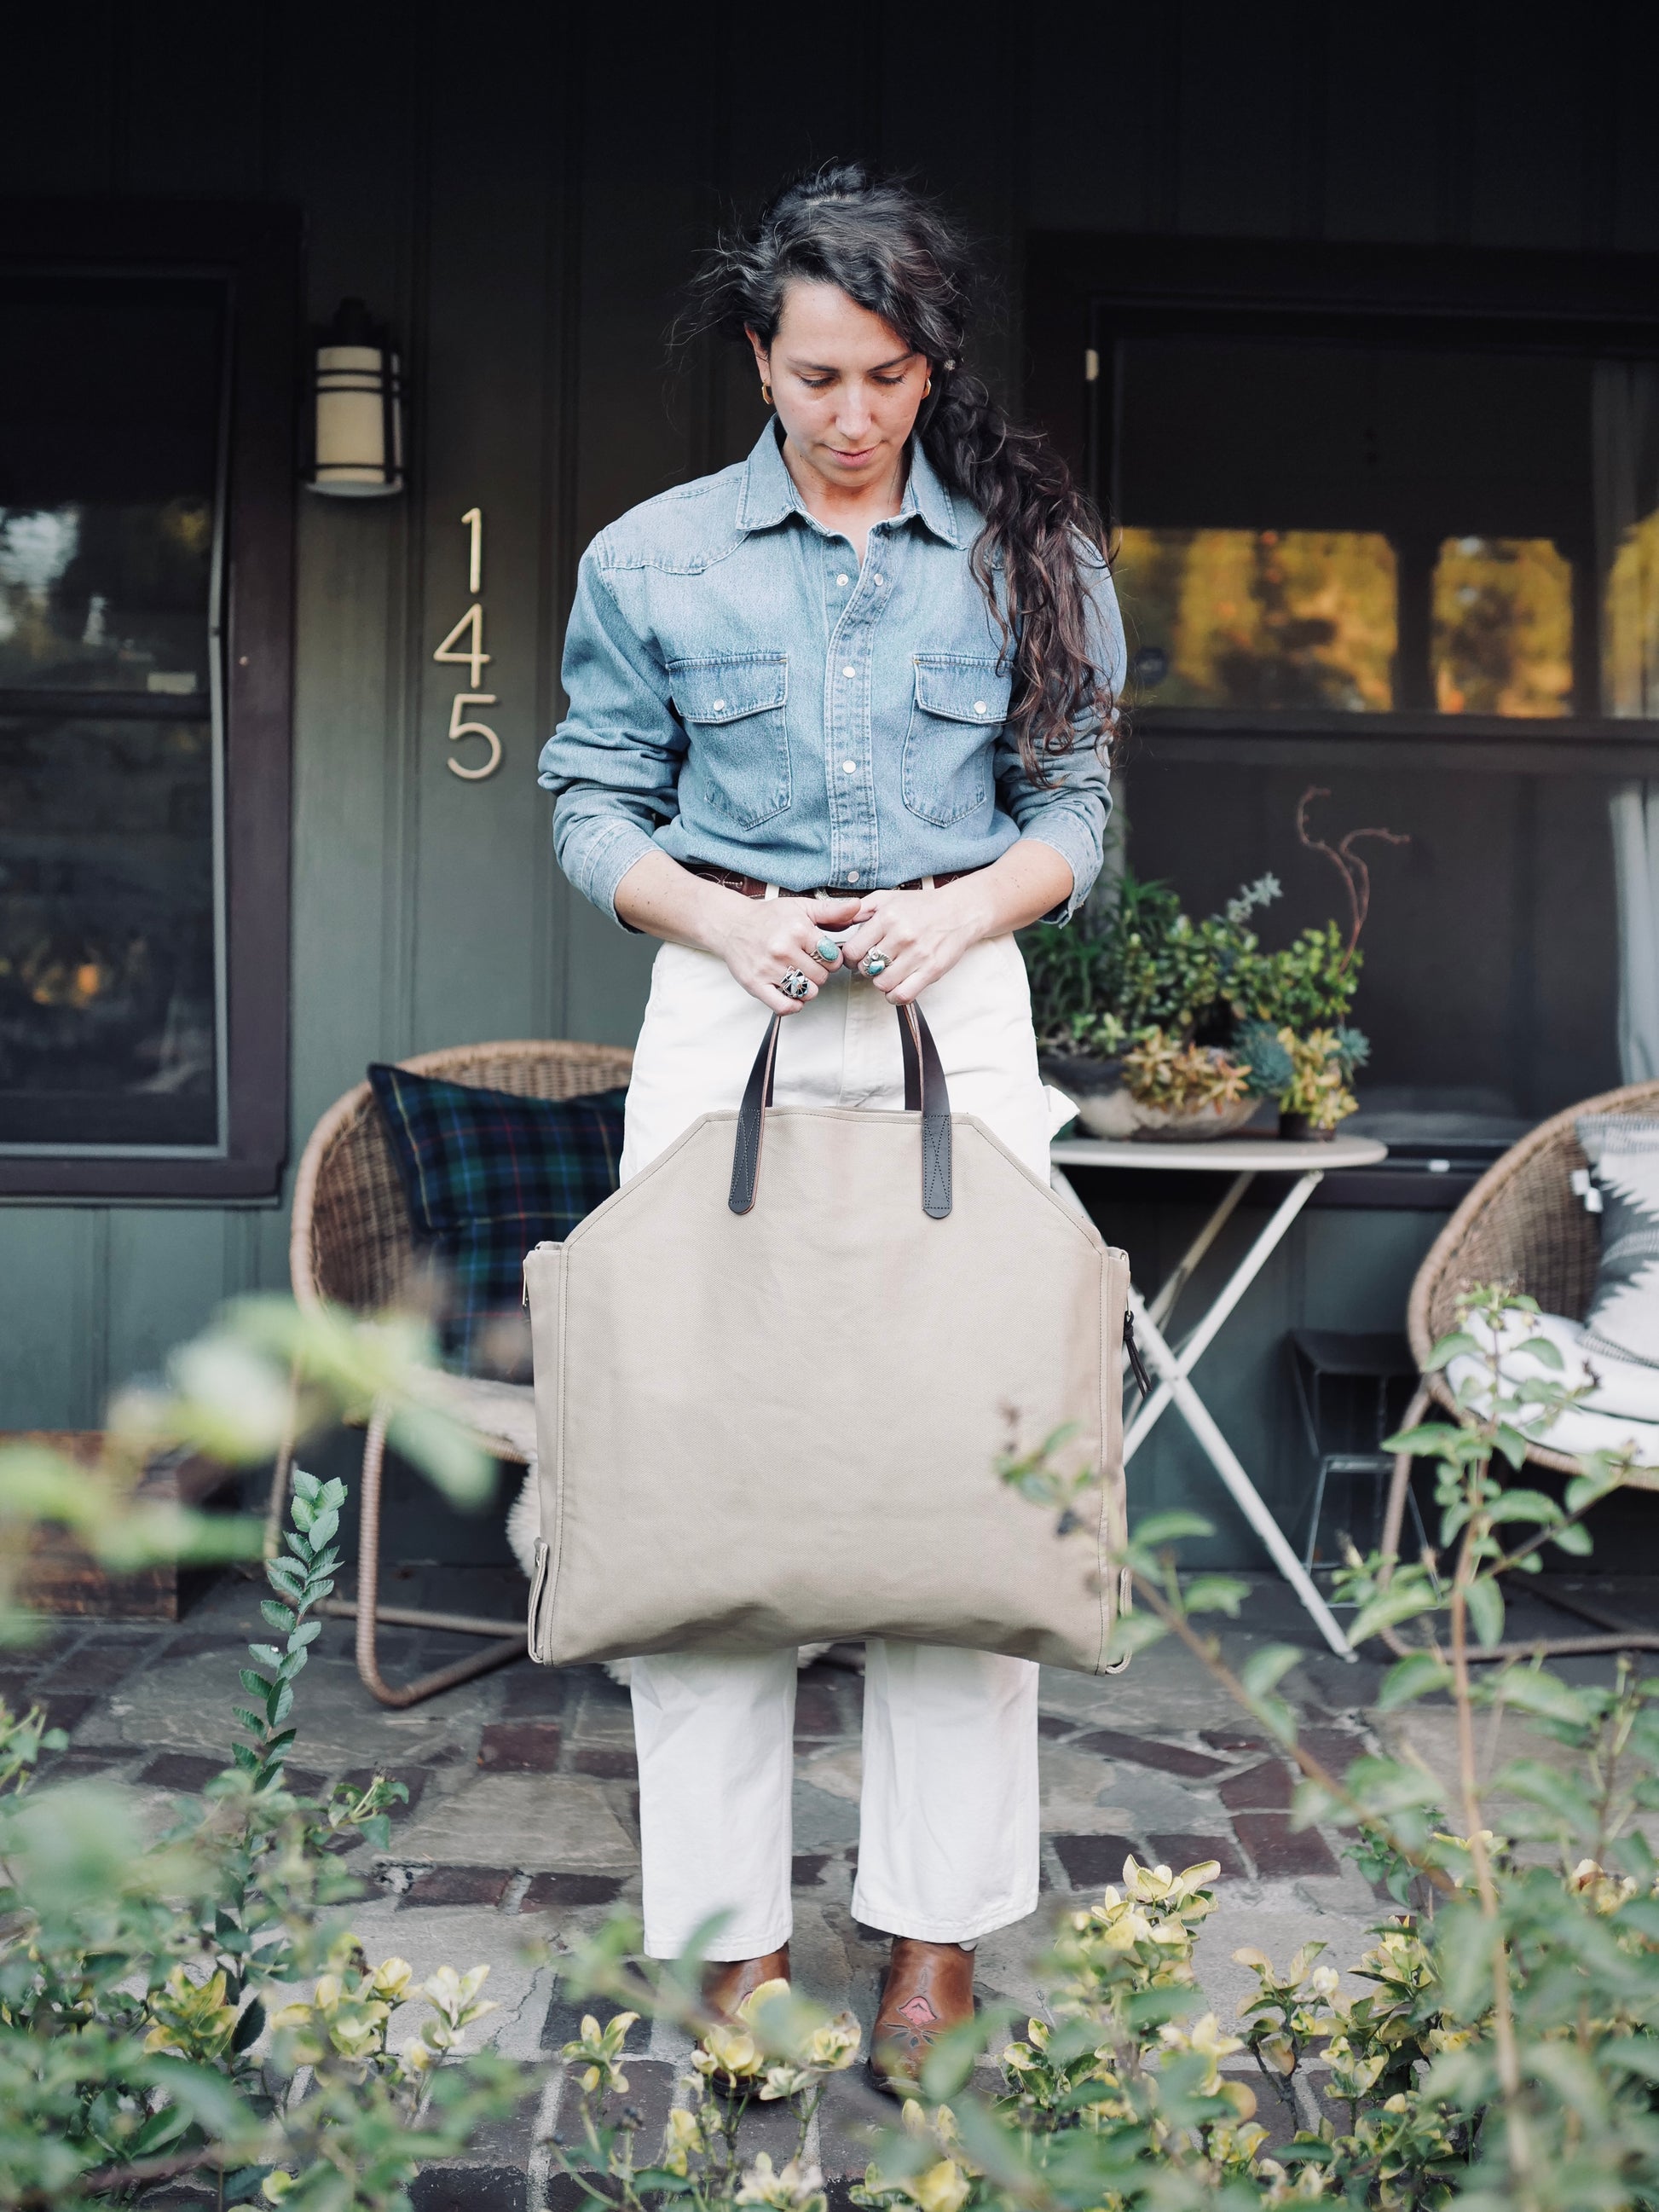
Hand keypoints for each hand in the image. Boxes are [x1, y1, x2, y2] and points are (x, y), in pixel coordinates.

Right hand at [707, 893, 862, 1013]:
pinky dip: (793, 1005)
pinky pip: (784, 1007)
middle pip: (822, 977)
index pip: (833, 957)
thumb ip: (831, 911)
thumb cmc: (769, 918)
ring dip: (808, 988)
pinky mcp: (756, 985)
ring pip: (807, 992)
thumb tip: (858, 906)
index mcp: (798, 930)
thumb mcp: (802, 907)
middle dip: (820, 972)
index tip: (822, 954)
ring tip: (799, 976)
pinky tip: (793, 994)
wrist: (733, 925)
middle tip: (808, 963)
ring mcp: (768, 969)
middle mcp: (783, 950)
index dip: (831, 958)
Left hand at [836, 883, 990, 1004]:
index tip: (857, 957)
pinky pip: (903, 994)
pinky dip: (895, 996)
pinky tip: (897, 986)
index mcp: (888, 917)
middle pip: (866, 968)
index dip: (851, 958)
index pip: (853, 950)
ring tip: (888, 972)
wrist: (959, 911)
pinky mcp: (932, 969)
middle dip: (867, 969)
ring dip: (881, 982)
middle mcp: (902, 935)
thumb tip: (836, 921)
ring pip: (882, 983)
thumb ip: (860, 909)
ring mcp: (918, 954)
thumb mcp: (887, 897)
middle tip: (875, 963)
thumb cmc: (922, 906)